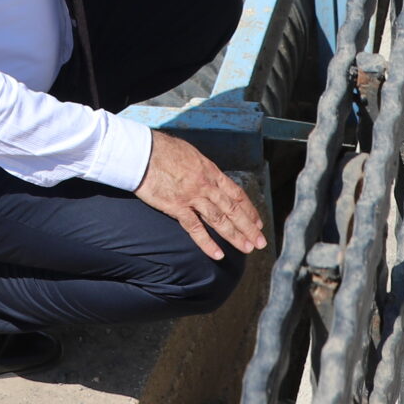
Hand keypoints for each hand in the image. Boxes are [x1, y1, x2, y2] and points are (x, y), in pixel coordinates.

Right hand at [134, 130, 266, 259]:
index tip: (258, 222)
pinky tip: (218, 254)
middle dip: (249, 227)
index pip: (236, 194)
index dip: (249, 210)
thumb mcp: (191, 154)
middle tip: (260, 242)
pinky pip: (195, 228)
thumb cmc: (163, 149)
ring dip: (235, 236)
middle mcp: (206, 185)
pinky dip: (207, 243)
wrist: (143, 152)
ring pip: (219, 220)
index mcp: (211, 171)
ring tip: (247, 249)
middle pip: (232, 209)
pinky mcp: (176, 206)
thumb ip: (202, 169)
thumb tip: (208, 177)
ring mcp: (192, 196)